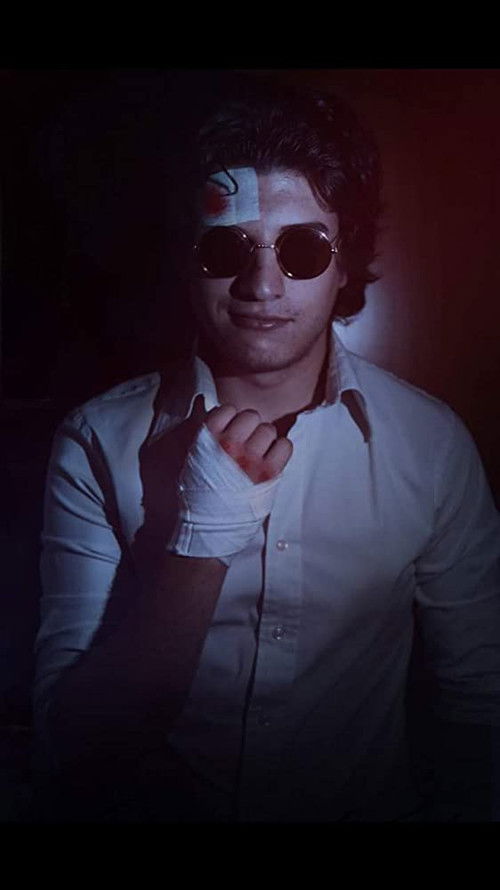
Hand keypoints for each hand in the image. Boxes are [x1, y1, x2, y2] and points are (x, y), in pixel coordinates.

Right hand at [166, 400, 293, 562]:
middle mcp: (229, 446)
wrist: (208, 529)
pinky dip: (281, 449)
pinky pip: (285, 445)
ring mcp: (251, 459)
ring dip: (266, 439)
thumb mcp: (193, 459)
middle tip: (248, 441)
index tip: (231, 429)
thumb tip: (204, 401)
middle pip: (251, 416)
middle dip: (250, 427)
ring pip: (269, 429)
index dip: (231, 418)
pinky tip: (272, 459)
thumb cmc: (199, 494)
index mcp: (207, 441)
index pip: (227, 409)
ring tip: (260, 453)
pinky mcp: (269, 474)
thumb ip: (204, 432)